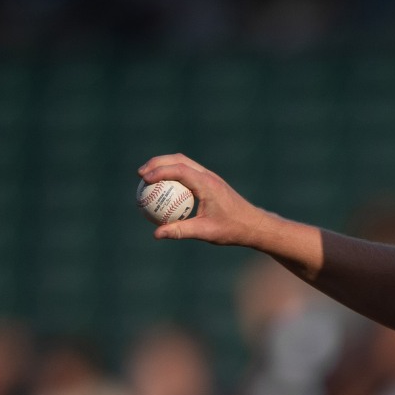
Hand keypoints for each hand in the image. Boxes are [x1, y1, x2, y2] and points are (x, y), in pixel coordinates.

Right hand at [137, 154, 263, 245]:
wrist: (253, 224)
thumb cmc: (232, 229)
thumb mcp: (205, 232)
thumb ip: (180, 231)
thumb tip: (156, 234)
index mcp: (207, 184)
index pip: (179, 170)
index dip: (159, 171)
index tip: (143, 179)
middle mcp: (208, 176)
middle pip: (178, 159)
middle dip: (157, 163)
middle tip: (140, 174)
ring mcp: (209, 177)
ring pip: (183, 163)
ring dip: (165, 165)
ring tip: (147, 177)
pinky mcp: (210, 181)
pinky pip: (188, 172)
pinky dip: (174, 174)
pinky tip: (163, 188)